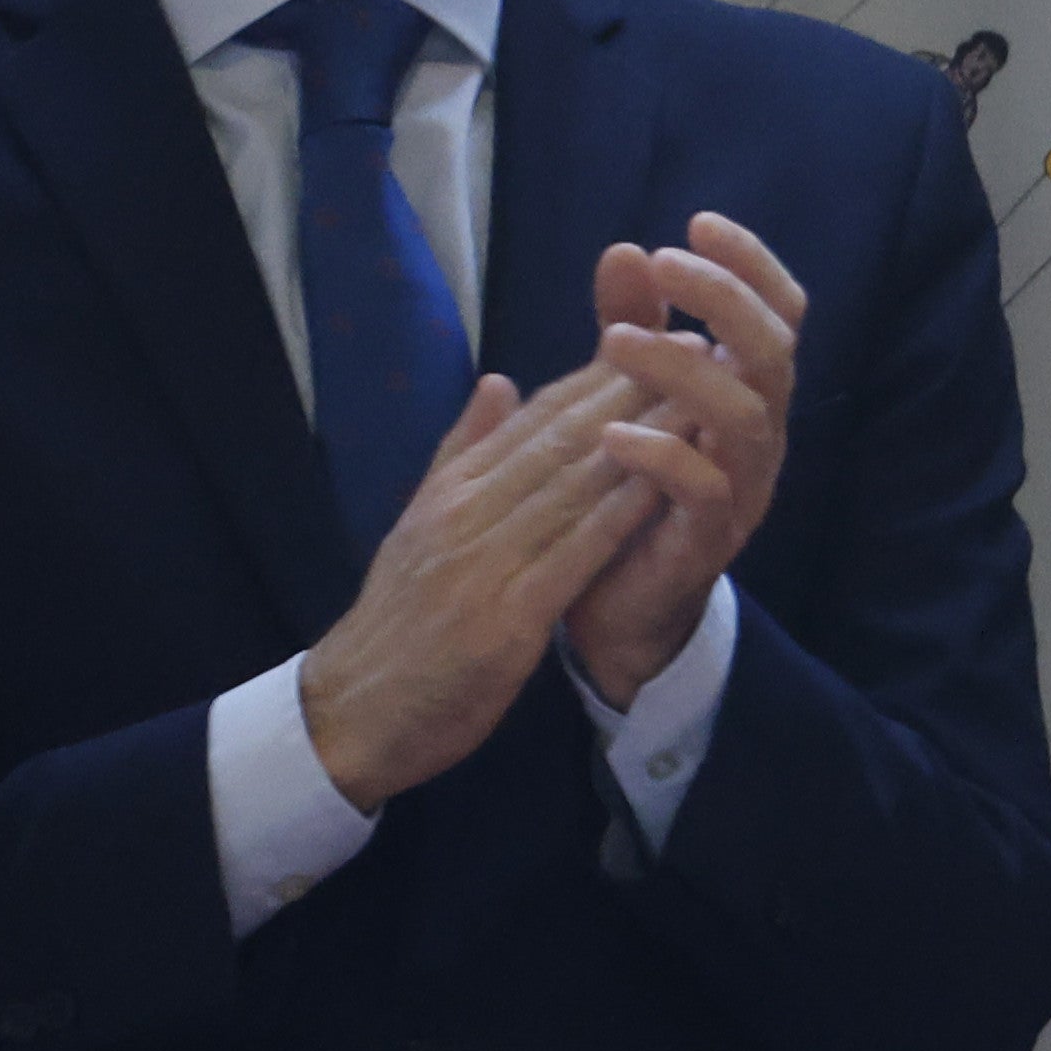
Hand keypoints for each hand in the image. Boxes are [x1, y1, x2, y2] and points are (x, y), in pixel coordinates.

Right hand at [298, 365, 675, 807]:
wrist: (350, 715)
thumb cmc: (399, 626)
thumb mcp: (421, 527)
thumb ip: (463, 455)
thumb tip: (500, 380)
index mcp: (451, 490)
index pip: (535, 417)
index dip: (601, 374)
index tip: (662, 336)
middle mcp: (464, 513)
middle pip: (560, 437)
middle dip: (633, 388)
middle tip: (699, 345)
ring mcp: (481, 562)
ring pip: (571, 484)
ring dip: (641, 438)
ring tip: (700, 397)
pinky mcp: (501, 619)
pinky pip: (572, 554)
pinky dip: (619, 515)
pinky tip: (666, 484)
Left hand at [564, 214, 805, 707]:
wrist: (616, 606)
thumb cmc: (630, 490)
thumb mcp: (629, 397)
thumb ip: (635, 326)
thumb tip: (625, 250)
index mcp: (748, 392)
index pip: (780, 313)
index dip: (751, 264)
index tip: (696, 222)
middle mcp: (761, 434)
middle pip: (775, 351)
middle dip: (725, 298)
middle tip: (668, 262)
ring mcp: (742, 487)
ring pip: (743, 413)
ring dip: (681, 369)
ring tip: (614, 341)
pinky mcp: (709, 539)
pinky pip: (705, 490)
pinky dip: (659, 456)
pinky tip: (610, 435)